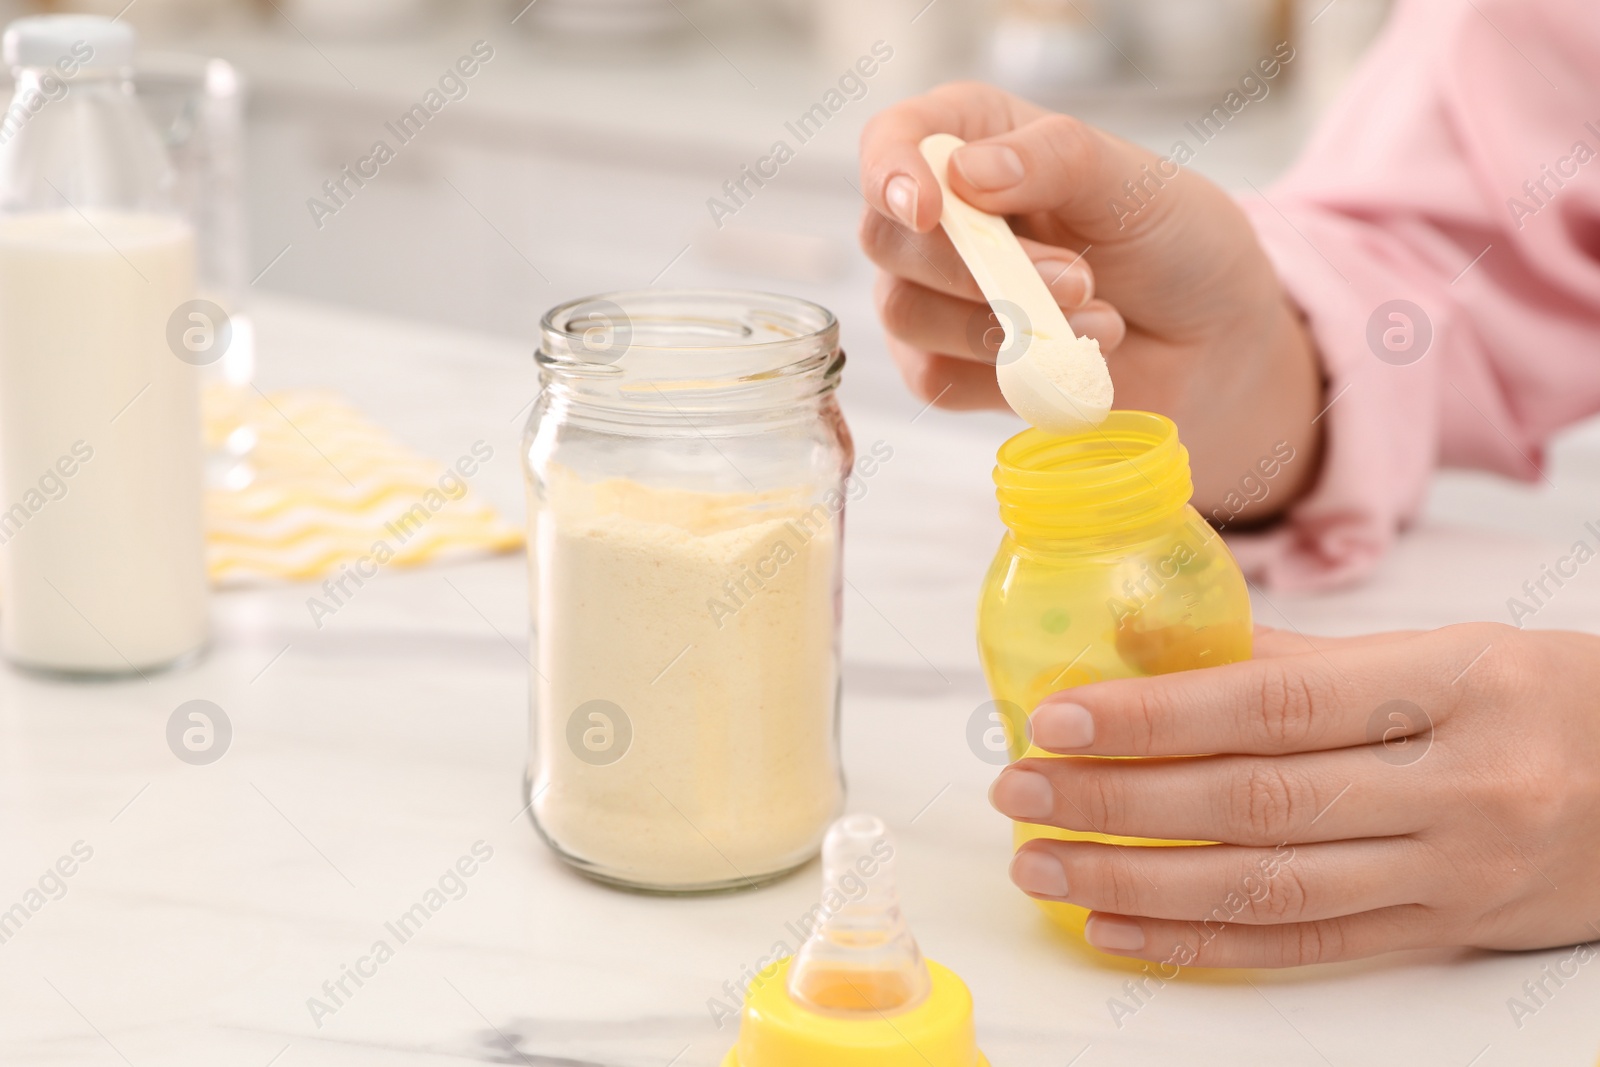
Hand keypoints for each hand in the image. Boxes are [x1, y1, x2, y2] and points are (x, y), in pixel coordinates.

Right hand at [858, 81, 1321, 521]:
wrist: (1211, 342)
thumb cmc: (1174, 245)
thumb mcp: (1135, 184)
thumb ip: (1055, 160)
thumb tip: (967, 173)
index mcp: (974, 139)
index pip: (893, 139)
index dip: (891, 171)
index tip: (930, 209)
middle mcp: (942, 217)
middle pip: (887, 238)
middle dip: (974, 268)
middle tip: (1076, 279)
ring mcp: (936, 295)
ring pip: (907, 313)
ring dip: (1003, 324)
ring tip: (1098, 321)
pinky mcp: (949, 367)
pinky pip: (936, 378)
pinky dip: (1009, 373)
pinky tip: (1070, 358)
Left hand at [987, 624, 1599, 966]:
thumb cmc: (1538, 699)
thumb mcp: (1439, 651)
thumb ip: (1296, 662)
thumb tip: (1150, 650)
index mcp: (1449, 688)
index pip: (1271, 706)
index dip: (1153, 715)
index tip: (1056, 717)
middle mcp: (1455, 788)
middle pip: (1254, 804)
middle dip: (1118, 802)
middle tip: (1018, 793)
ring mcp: (1451, 874)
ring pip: (1267, 889)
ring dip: (1136, 882)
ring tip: (1043, 865)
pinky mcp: (1442, 933)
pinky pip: (1305, 948)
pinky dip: (1199, 943)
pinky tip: (1118, 926)